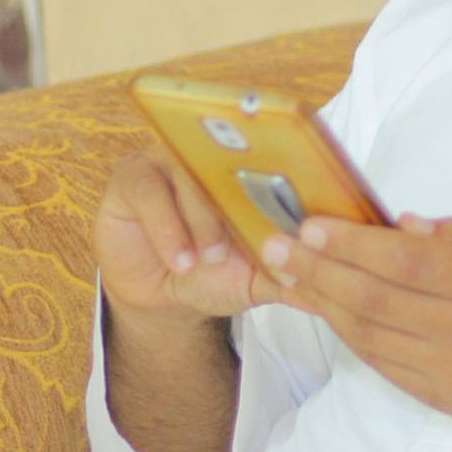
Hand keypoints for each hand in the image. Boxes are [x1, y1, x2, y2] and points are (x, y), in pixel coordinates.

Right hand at [96, 148, 276, 332]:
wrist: (157, 293)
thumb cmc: (209, 275)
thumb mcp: (251, 281)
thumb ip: (283, 277)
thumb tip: (319, 288)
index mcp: (247, 173)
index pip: (269, 159)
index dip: (283, 179)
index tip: (291, 218)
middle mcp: (209, 158)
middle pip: (229, 163)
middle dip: (237, 207)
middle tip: (235, 252)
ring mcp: (169, 161)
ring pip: (189, 175)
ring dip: (201, 220)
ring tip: (203, 260)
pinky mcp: (132, 177)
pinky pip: (149, 192)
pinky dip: (166, 229)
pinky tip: (179, 260)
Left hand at [261, 210, 451, 442]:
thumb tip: (404, 226)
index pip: (403, 261)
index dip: (350, 244)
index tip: (309, 226)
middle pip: (374, 299)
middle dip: (316, 270)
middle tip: (275, 247)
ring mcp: (451, 370)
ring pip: (370, 335)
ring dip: (322, 304)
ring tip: (287, 276)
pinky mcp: (443, 397)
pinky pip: (383, 365)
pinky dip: (349, 337)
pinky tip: (326, 312)